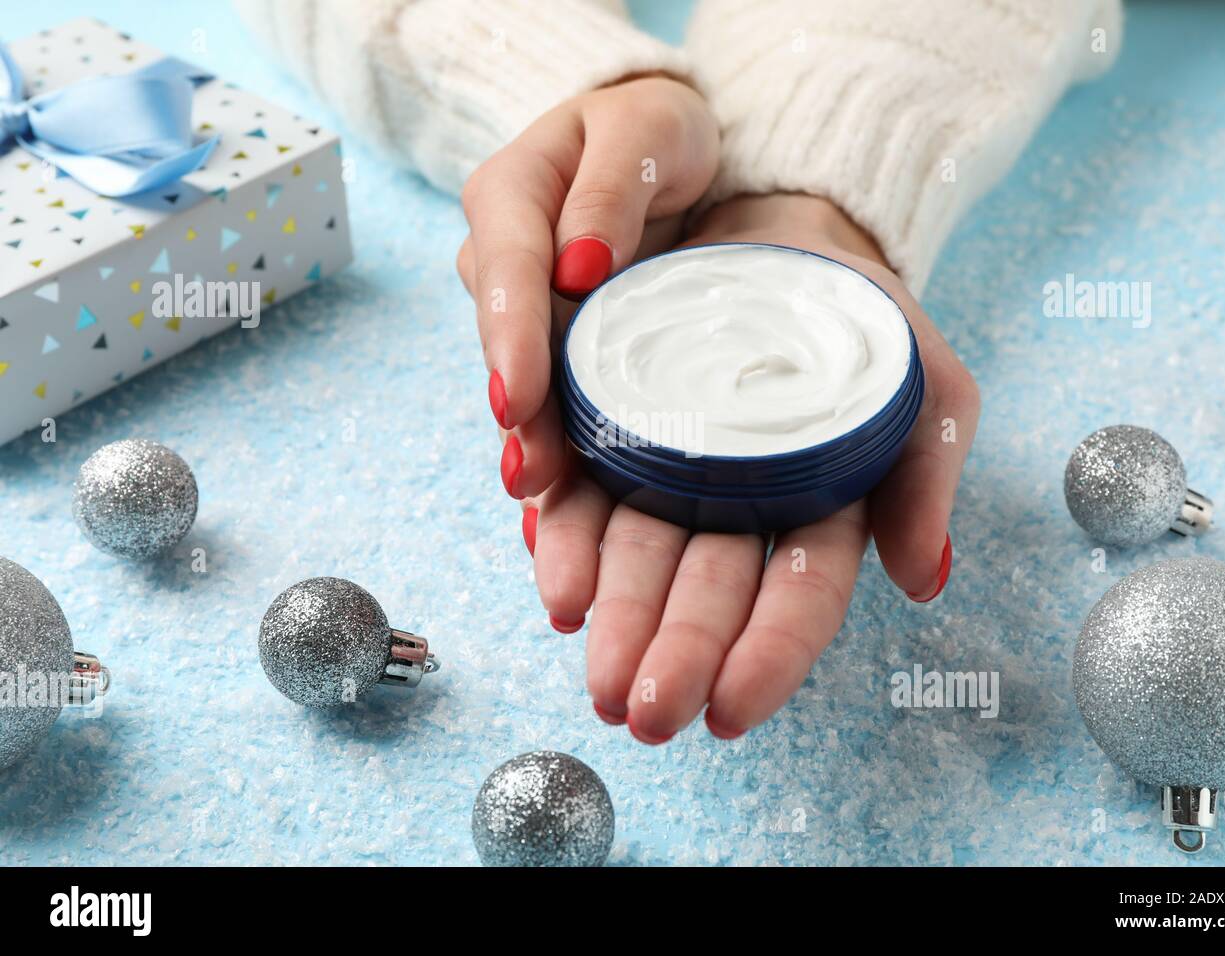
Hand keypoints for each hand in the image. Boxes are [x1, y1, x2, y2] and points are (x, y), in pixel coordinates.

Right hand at [457, 75, 719, 506]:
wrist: (665, 154)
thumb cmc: (656, 133)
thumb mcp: (645, 131)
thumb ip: (610, 190)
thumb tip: (578, 266)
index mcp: (510, 195)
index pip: (507, 268)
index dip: (511, 337)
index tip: (516, 397)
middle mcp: (504, 261)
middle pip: (506, 342)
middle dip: (518, 414)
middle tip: (531, 478)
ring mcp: (527, 310)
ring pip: (525, 382)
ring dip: (534, 446)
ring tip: (545, 510)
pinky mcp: (556, 348)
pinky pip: (554, 400)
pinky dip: (561, 454)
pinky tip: (562, 510)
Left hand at [517, 194, 980, 743]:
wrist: (784, 235)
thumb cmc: (862, 319)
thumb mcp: (925, 380)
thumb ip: (924, 472)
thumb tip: (924, 579)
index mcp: (822, 507)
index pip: (800, 591)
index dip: (769, 653)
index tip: (729, 712)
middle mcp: (741, 506)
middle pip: (709, 588)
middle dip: (675, 652)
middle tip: (639, 711)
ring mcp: (673, 474)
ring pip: (639, 552)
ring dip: (613, 613)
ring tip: (588, 665)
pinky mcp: (614, 431)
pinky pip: (586, 489)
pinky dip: (567, 534)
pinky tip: (556, 580)